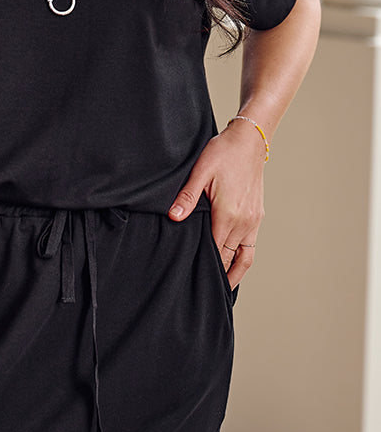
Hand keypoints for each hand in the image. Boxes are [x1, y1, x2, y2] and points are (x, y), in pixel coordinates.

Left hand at [167, 123, 265, 288]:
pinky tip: (232, 266)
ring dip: (232, 273)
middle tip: (200, 290)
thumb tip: (174, 217)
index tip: (192, 280)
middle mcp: (244, 222)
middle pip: (228, 259)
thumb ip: (187, 197)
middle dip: (216, 274)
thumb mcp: (200, 172)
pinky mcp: (257, 217)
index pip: (215, 251)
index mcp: (228, 214)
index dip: (204, 267)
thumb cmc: (222, 153)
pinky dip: (241, 261)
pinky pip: (250, 248)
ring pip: (244, 258)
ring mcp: (253, 221)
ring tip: (219, 288)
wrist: (249, 141)